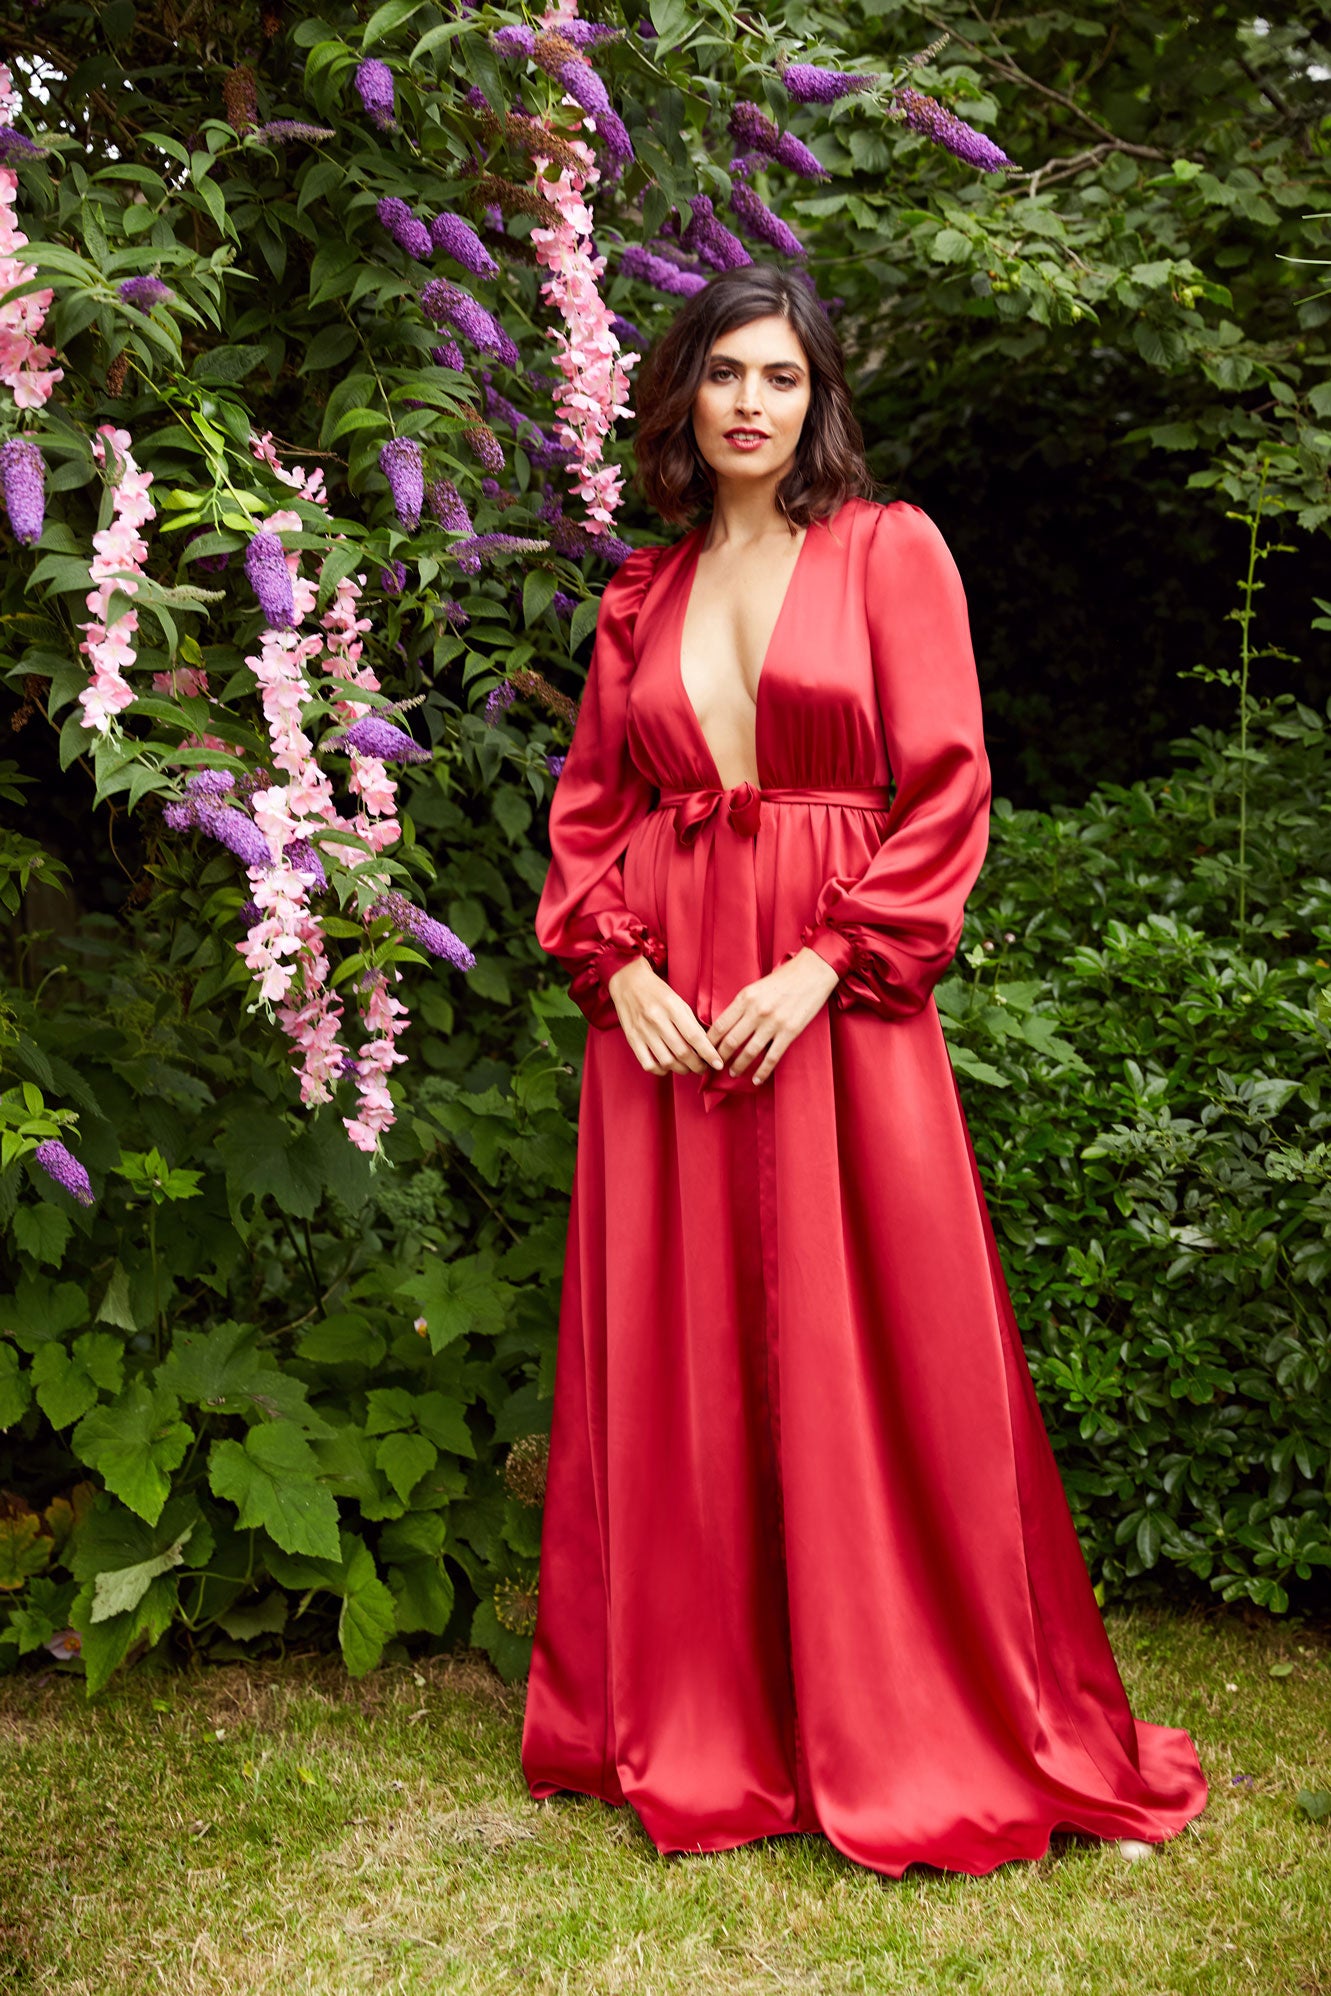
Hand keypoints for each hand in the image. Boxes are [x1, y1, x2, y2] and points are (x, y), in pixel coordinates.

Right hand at [606, 954, 728, 1078]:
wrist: (629, 982)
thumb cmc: (658, 992)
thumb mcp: (679, 1001)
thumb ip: (691, 1023)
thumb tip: (706, 1046)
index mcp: (672, 1007)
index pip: (694, 1037)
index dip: (708, 1054)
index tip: (718, 1064)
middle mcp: (656, 1020)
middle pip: (682, 1052)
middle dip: (697, 1066)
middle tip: (704, 1068)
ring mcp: (642, 1031)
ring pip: (667, 1061)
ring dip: (682, 1069)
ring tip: (688, 1067)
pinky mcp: (632, 1039)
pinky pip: (648, 1064)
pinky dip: (661, 1071)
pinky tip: (668, 1067)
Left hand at [707, 947, 840, 1085]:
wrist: (813, 972)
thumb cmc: (784, 978)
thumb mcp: (756, 987)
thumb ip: (742, 1005)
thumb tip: (726, 1025)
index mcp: (745, 998)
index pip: (721, 1025)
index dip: (709, 1042)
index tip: (704, 1051)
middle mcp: (757, 1011)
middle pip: (731, 1041)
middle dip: (720, 1057)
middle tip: (715, 1065)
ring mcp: (773, 1023)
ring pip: (749, 1052)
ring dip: (738, 1065)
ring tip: (732, 1072)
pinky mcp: (790, 1032)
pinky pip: (772, 1057)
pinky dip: (762, 1072)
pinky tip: (756, 1080)